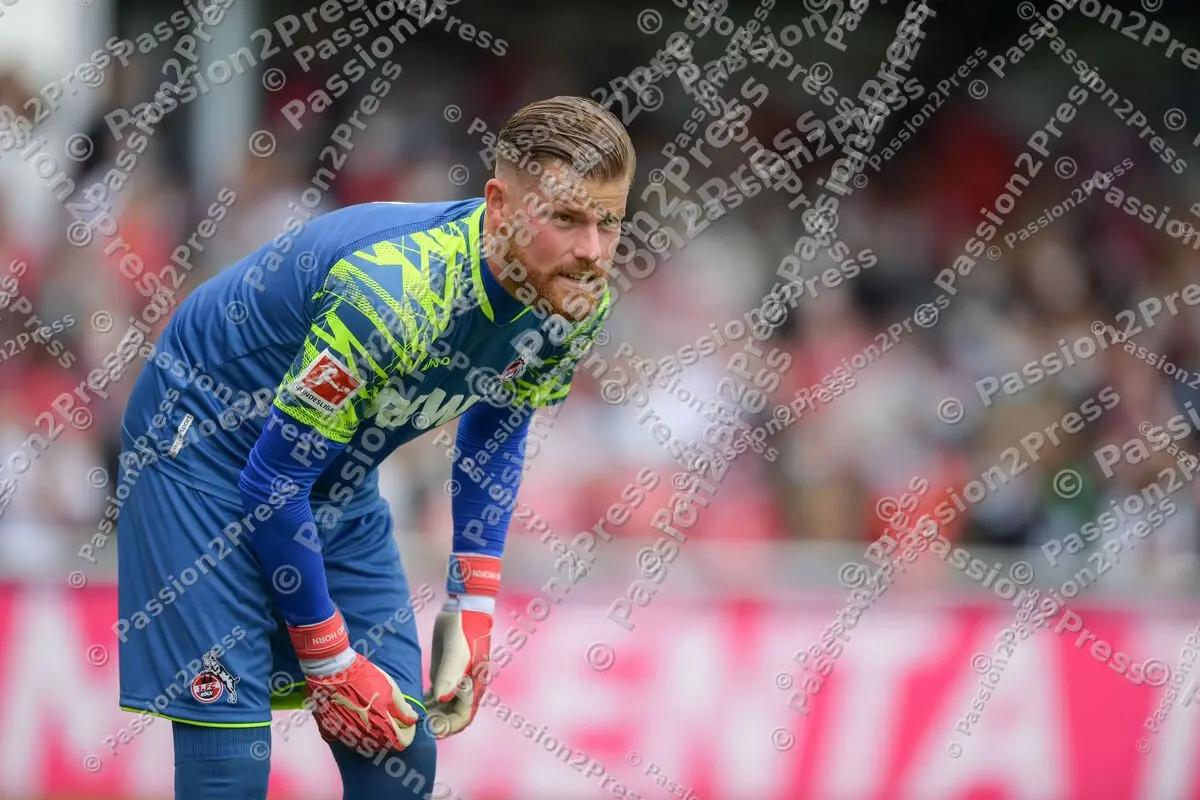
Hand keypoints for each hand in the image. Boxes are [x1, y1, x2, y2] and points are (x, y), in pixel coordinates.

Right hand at [289, 609, 418, 752]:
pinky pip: (352, 739)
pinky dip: (361, 731)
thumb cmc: (363, 677)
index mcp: (381, 727)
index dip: (409, 731)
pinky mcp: (334, 732)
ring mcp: (347, 736)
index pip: (402, 742)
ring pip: (369, 743)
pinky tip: (361, 715)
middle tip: (393, 712)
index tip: (407, 719)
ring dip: (377, 732)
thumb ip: (403, 709)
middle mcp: (364, 737)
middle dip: (394, 730)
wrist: (332, 671)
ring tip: (377, 712)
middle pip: (386, 744)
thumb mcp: (390, 689)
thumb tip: (412, 720)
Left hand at [425, 598, 493, 737]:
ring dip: (429, 714)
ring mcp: (453, 681)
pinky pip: (436, 695)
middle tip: (414, 725)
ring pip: (442, 708)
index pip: (462, 717)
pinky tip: (412, 703)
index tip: (428, 730)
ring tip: (410, 716)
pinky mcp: (443, 673)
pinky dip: (425, 702)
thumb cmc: (465, 630)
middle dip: (435, 724)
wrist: (463, 609)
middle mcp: (465, 688)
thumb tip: (441, 699)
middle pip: (451, 716)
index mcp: (473, 686)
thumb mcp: (457, 652)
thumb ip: (449, 675)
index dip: (447, 727)